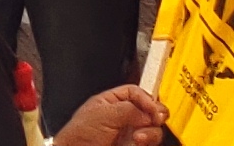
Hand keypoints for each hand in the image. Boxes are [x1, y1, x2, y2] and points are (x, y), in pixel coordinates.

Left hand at [48, 85, 168, 145]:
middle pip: (149, 110)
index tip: (153, 109)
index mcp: (112, 101)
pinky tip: (137, 143)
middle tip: (155, 119)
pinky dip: (147, 142)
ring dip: (150, 132)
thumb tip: (149, 112)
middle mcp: (123, 116)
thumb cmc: (79, 135)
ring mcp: (129, 133)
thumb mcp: (103, 114)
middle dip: (154, 114)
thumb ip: (128, 109)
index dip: (147, 99)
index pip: (136, 93)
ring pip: (152, 128)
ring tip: (137, 138)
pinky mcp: (134, 145)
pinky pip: (150, 142)